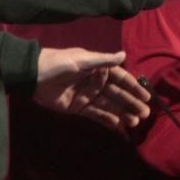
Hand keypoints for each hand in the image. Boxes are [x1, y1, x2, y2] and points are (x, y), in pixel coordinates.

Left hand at [34, 48, 151, 128]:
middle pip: (117, 94)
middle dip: (131, 103)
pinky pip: (95, 114)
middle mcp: (95, 82)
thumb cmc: (58, 63)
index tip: (146, 97)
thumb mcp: (81, 60)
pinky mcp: (78, 107)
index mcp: (98, 68)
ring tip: (135, 122)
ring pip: (109, 106)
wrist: (33, 75)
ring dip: (122, 113)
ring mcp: (87, 96)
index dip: (133, 87)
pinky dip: (107, 119)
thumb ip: (103, 61)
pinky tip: (118, 124)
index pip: (120, 79)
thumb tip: (124, 55)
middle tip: (145, 113)